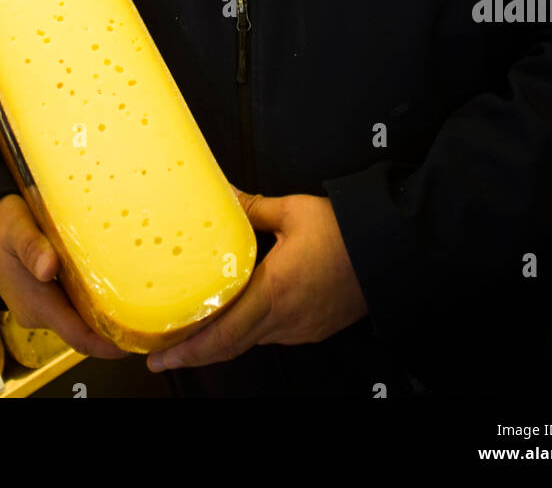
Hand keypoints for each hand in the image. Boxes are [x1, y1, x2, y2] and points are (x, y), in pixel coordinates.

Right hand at [0, 194, 128, 358]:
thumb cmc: (0, 224)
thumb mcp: (15, 228)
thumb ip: (32, 247)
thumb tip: (48, 267)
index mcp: (37, 303)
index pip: (79, 336)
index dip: (108, 344)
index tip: (136, 341)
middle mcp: (41, 312)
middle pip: (86, 329)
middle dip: (115, 325)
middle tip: (151, 310)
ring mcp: (43, 306)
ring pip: (82, 316)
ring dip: (107, 310)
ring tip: (141, 293)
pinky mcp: (46, 296)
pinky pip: (76, 303)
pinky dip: (95, 296)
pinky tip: (115, 280)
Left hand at [146, 191, 368, 371]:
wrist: (389, 250)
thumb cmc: (346, 232)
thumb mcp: (294, 211)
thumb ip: (252, 208)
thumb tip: (225, 196)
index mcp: (274, 290)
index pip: (223, 333)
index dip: (189, 349)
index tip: (162, 354)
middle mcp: (285, 318)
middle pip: (230, 347)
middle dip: (193, 354)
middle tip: (163, 356)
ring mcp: (300, 328)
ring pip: (251, 342)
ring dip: (222, 341)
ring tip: (195, 332)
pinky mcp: (312, 328)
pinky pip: (273, 335)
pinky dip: (250, 332)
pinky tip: (241, 316)